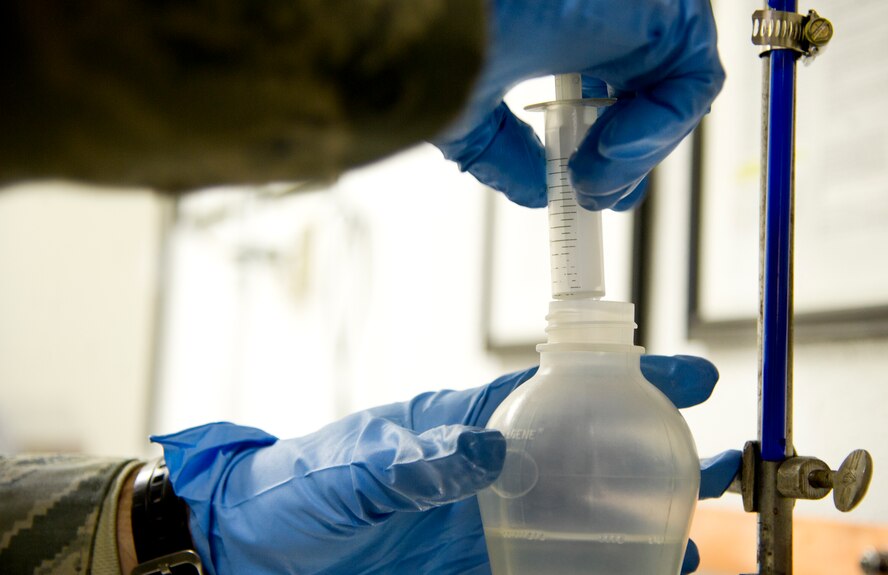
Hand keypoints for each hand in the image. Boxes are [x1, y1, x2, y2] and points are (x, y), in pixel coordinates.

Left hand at [153, 355, 737, 574]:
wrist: (255, 552)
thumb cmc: (298, 490)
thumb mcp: (350, 471)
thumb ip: (412, 460)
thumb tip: (486, 447)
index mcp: (464, 426)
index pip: (555, 389)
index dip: (623, 376)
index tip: (689, 374)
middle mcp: (491, 474)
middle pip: (588, 458)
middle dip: (652, 456)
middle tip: (715, 466)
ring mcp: (490, 527)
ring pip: (579, 522)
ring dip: (634, 529)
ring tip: (684, 542)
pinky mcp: (479, 573)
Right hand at [435, 0, 723, 210]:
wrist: (440, 9)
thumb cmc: (444, 37)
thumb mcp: (469, 115)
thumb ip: (503, 154)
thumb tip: (533, 190)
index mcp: (565, 32)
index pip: (616, 90)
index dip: (611, 147)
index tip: (590, 188)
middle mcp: (606, 18)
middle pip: (650, 95)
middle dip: (629, 158)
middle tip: (597, 194)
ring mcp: (636, 12)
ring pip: (675, 93)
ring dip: (639, 151)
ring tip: (595, 179)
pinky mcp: (663, 9)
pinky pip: (692, 78)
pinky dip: (661, 127)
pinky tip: (612, 150)